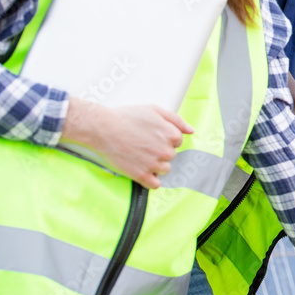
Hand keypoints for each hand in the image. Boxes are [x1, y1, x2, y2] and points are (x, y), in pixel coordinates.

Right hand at [62, 97, 194, 188]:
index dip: (165, 138)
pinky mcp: (141, 176)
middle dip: (160, 151)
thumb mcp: (155, 110)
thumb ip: (176, 120)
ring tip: (141, 156)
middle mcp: (166, 151)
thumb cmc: (127, 117)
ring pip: (164, 170)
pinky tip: (142, 171)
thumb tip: (191, 131)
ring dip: (156, 165)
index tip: (153, 136)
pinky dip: (150, 180)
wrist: (103, 128)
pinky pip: (155, 184)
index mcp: (172, 135)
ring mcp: (154, 164)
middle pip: (171, 155)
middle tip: (144, 144)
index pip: (177, 142)